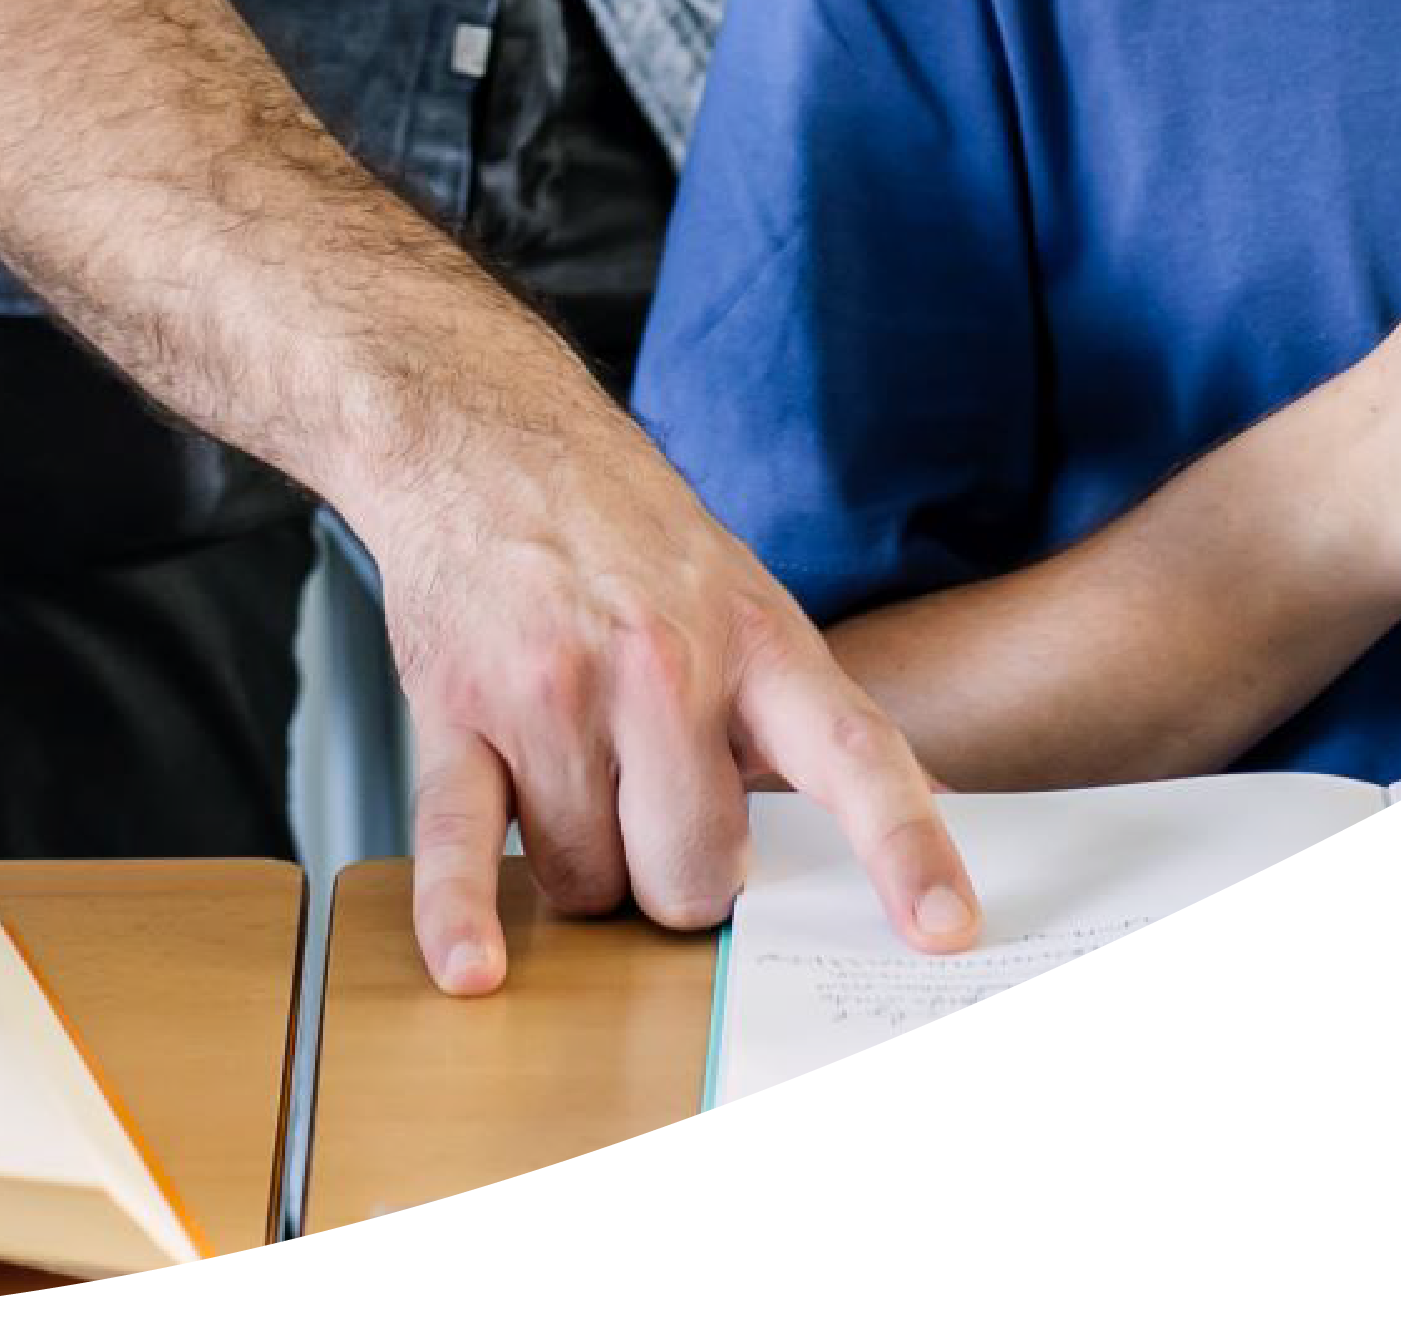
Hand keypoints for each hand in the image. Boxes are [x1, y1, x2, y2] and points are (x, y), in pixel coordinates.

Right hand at [373, 385, 974, 998]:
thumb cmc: (621, 535)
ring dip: (583, 866)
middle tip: (655, 813)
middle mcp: (662, 663)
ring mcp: (554, 687)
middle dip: (676, 882)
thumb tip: (932, 810)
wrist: (480, 434)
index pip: (852, 753)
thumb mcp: (739, 595)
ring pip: (588, 881)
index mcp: (754, 638)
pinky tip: (473, 966)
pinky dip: (463, 912)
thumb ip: (805, 713)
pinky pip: (463, 841)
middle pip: (692, 874)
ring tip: (572, 772)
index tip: (944, 926)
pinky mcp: (455, 707)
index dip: (905, 847)